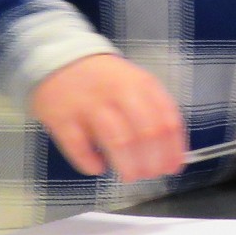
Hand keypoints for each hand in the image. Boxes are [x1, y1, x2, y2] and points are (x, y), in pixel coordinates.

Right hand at [29, 54, 185, 180]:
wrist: (61, 58)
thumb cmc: (106, 79)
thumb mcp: (137, 83)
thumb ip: (155, 112)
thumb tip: (171, 154)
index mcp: (142, 84)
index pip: (167, 120)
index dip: (173, 148)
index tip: (173, 167)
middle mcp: (118, 93)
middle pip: (146, 131)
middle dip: (153, 159)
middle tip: (151, 174)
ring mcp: (89, 105)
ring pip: (117, 140)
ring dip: (128, 164)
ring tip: (130, 176)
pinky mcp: (61, 117)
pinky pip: (78, 145)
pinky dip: (90, 162)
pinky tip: (97, 168)